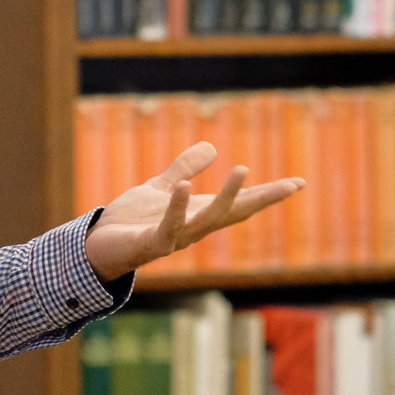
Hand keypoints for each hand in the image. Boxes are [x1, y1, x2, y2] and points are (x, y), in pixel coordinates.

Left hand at [83, 141, 303, 281]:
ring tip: (242, 170)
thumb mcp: (160, 188)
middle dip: (263, 198)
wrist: (96, 247)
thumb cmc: (129, 222)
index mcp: (198, 214)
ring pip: (208, 219)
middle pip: (235, 213)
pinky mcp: (151, 243)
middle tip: (292, 184)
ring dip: (227, 196)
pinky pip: (169, 226)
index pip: (240, 204)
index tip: (299, 182)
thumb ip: (184, 168)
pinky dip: (178, 207)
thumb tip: (212, 147)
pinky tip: (185, 187)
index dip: (268, 193)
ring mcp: (175, 238)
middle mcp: (193, 229)